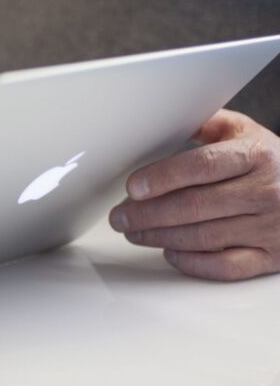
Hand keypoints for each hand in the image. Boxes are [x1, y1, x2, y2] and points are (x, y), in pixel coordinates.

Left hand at [109, 109, 279, 280]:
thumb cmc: (270, 160)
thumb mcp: (243, 131)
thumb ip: (204, 123)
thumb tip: (160, 118)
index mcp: (255, 155)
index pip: (202, 166)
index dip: (163, 177)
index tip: (133, 187)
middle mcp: (266, 191)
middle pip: (195, 205)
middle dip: (148, 213)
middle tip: (120, 216)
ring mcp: (271, 227)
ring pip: (205, 237)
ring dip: (160, 237)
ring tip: (134, 231)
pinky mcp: (273, 256)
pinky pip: (227, 267)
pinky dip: (193, 263)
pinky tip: (169, 252)